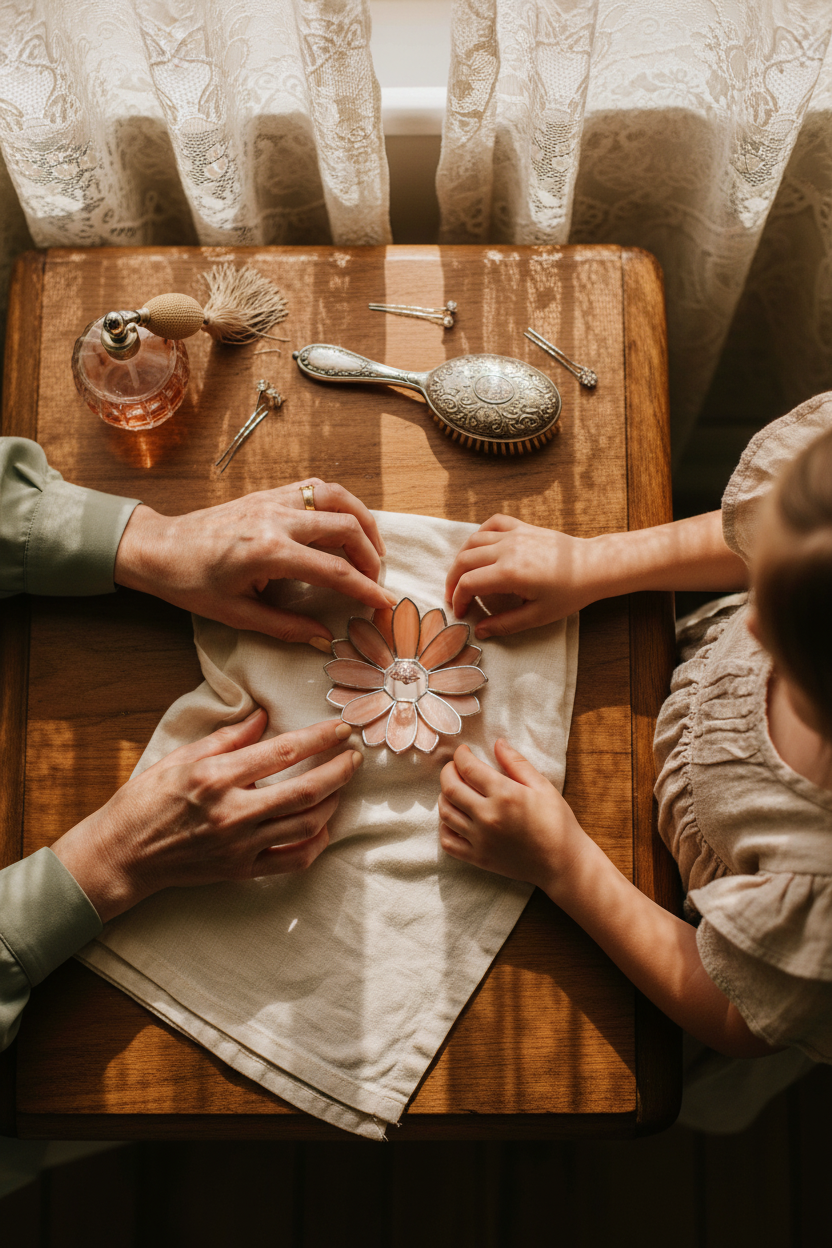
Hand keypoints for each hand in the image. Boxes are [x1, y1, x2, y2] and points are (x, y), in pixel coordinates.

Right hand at [51, 709, 361, 921]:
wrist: (121, 856)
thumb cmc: (144, 802)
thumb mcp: (180, 758)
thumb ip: (226, 738)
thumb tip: (262, 715)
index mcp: (216, 778)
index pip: (282, 752)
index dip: (319, 738)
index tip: (342, 728)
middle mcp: (232, 812)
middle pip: (305, 791)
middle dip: (339, 770)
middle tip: (355, 756)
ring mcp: (239, 845)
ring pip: (306, 825)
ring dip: (333, 802)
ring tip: (340, 784)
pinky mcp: (241, 871)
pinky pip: (293, 859)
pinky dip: (316, 843)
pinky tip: (323, 825)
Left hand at [115, 478, 395, 646]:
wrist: (158, 547)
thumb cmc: (190, 583)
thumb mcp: (236, 614)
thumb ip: (284, 626)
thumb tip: (323, 637)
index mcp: (268, 552)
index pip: (334, 571)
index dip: (366, 589)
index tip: (386, 604)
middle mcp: (275, 519)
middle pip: (345, 528)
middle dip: (372, 556)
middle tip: (378, 581)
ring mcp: (273, 500)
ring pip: (337, 498)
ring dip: (363, 522)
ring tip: (373, 549)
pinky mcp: (269, 493)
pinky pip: (316, 488)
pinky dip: (340, 503)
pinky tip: (346, 523)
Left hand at [439, 739, 589, 893]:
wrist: (562, 863)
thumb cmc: (557, 822)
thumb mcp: (542, 786)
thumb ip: (516, 763)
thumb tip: (498, 743)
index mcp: (505, 795)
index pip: (468, 768)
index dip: (461, 755)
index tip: (463, 751)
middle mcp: (488, 816)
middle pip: (450, 788)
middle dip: (448, 771)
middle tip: (454, 767)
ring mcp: (480, 839)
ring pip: (445, 813)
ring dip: (444, 796)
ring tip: (454, 789)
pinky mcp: (478, 858)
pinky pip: (447, 841)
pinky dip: (444, 827)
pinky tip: (455, 818)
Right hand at [445, 515, 606, 638]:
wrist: (592, 566)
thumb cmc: (569, 593)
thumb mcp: (538, 615)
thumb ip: (505, 624)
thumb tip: (480, 630)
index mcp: (509, 573)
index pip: (468, 583)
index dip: (458, 599)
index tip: (461, 613)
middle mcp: (507, 549)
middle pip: (464, 560)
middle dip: (453, 580)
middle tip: (454, 597)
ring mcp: (514, 535)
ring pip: (473, 540)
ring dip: (462, 558)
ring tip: (462, 575)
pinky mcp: (522, 527)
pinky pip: (492, 523)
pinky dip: (480, 533)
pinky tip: (480, 548)